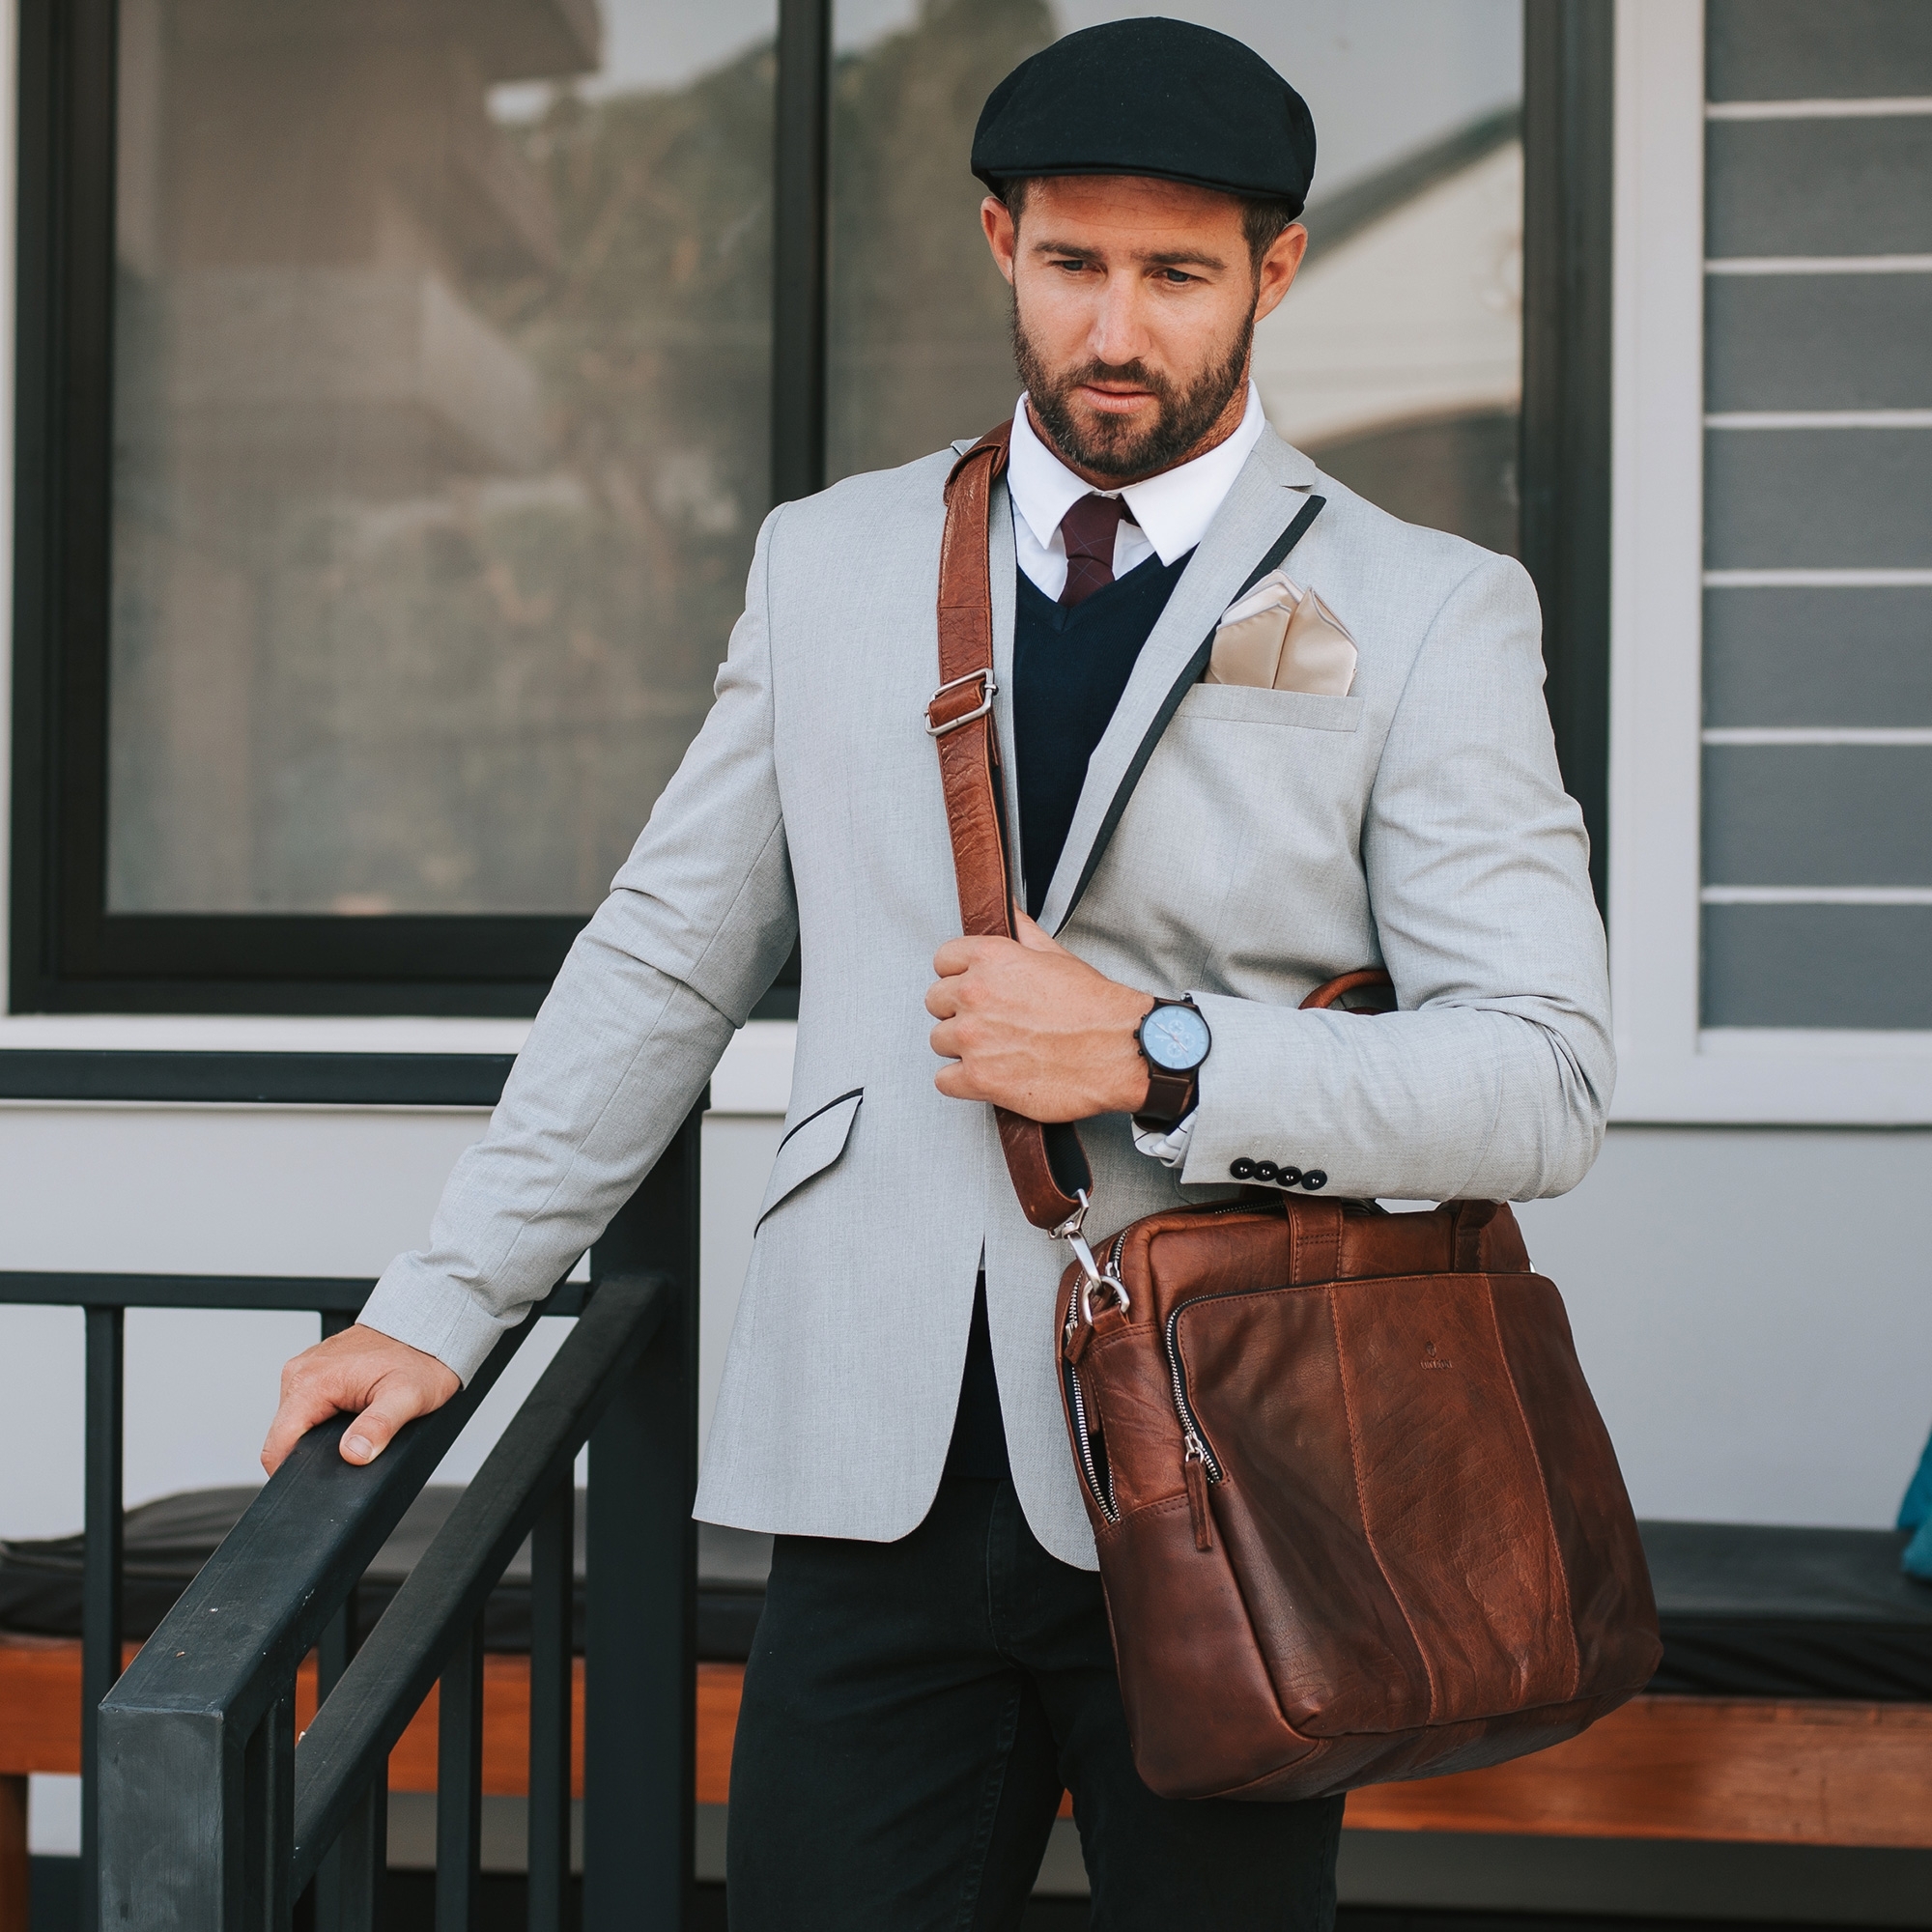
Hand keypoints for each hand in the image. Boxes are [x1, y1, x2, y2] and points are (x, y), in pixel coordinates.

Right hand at [261, 1325, 460, 1474]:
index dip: (291, 1473)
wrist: (427, 1329)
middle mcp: (301, 1371)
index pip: (277, 1444)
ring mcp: (306, 1369)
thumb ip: (380, 1427)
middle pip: (284, 1435)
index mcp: (312, 1380)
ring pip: (295, 1422)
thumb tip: (354, 1454)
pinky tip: (350, 1417)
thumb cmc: (421, 1358)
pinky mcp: (316, 1370)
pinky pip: (307, 1406)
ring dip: (316, 1436)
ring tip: (354, 1430)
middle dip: (310, 1454)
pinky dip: (324, 1419)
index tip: (315, 1483)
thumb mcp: (409, 1397)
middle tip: (352, 1449)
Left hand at [926, 911, 1153, 1121]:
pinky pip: (944, 1081)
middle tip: (988, 1020)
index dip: (958, 975)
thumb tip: (1010, 910)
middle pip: (935, 1001)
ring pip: (938, 1041)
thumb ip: (1023, 932)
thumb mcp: (1056, 955)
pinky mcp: (979, 1078)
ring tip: (994, 1048)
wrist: (1121, 1049)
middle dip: (959, 1011)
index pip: (942, 960)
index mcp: (990, 959)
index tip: (971, 987)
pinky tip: (987, 1074)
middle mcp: (975, 995)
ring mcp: (973, 1038)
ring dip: (961, 1047)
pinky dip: (962, 1082)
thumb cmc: (1096, 1008)